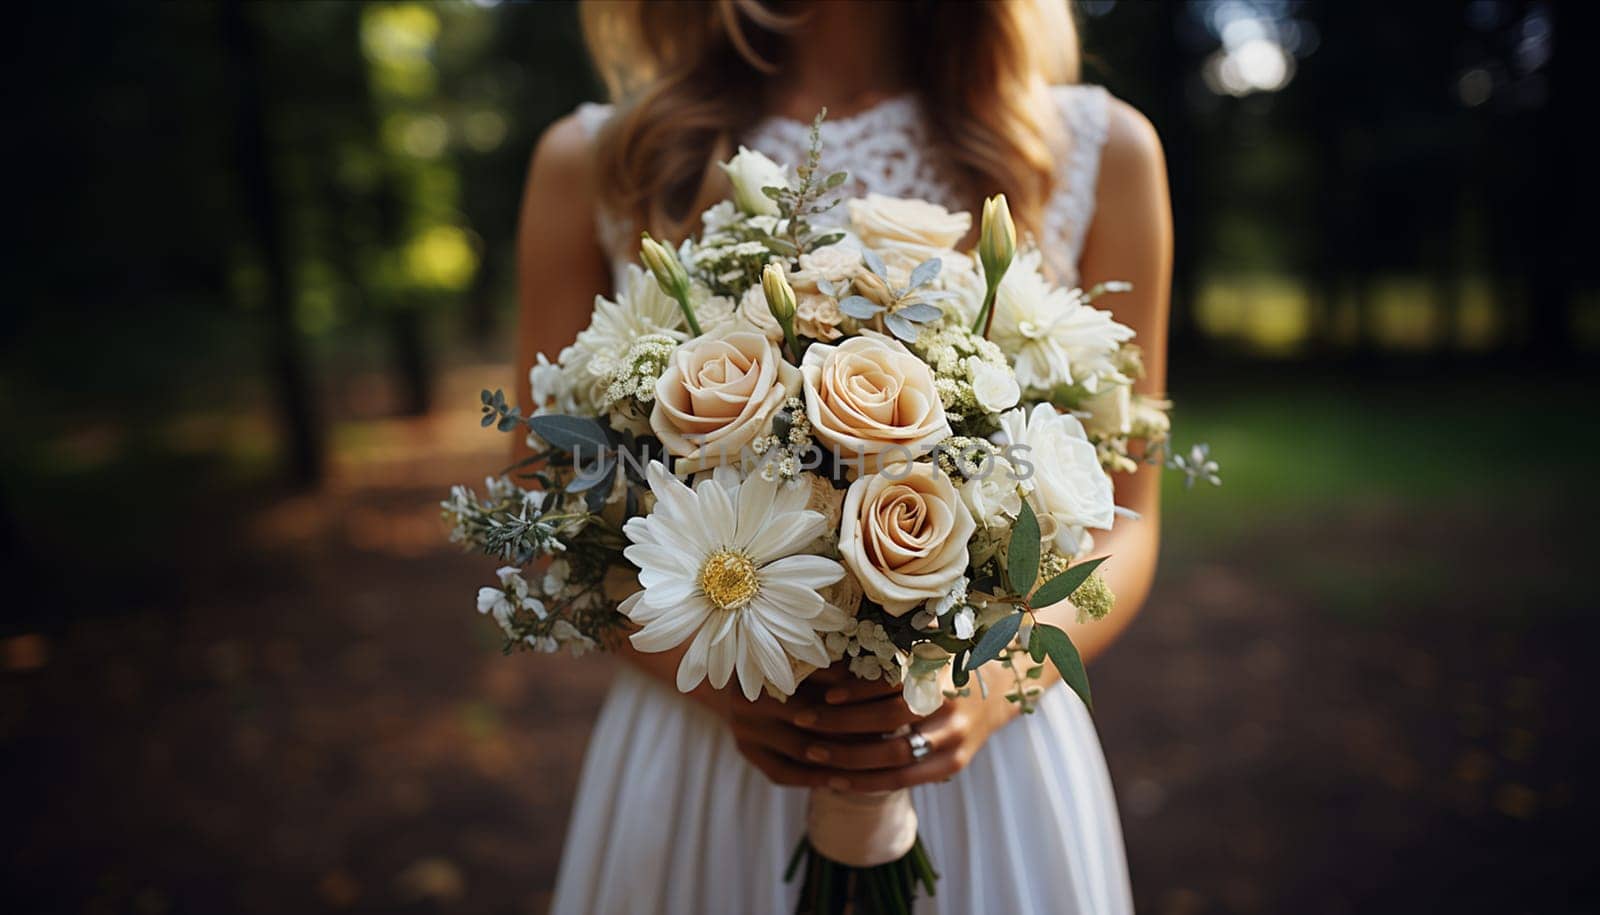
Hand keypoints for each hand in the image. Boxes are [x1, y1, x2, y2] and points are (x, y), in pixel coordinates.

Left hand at [723, 665, 1017, 791]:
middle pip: (890, 720)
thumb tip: (832, 648)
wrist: (1002, 688)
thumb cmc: (948, 660)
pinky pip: (905, 779)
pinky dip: (868, 782)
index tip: (824, 692)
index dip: (857, 689)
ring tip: (812, 753)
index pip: (894, 681)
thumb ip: (891, 645)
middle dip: (842, 724)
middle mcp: (951, 705)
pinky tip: (837, 780)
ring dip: (848, 758)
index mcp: (942, 668)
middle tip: (803, 721)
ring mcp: (955, 739)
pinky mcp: (953, 764)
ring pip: (895, 757)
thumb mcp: (928, 642)